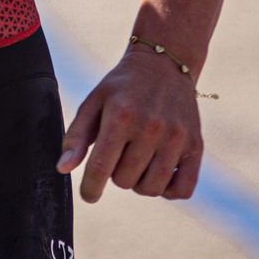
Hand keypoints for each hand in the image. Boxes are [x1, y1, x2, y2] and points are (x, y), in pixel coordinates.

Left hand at [57, 47, 202, 203]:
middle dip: (116, 174)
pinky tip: (159, 173)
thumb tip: (63, 168)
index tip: (89, 195)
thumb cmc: (122, 87)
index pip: (100, 168)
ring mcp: (177, 138)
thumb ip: (76, 136)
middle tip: (120, 154)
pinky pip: (183, 189)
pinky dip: (168, 190)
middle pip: (124, 181)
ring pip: (152, 188)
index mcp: (121, 116)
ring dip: (140, 183)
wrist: (164, 64)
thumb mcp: (94, 102)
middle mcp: (151, 127)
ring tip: (138, 162)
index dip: (90, 188)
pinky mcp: (196, 146)